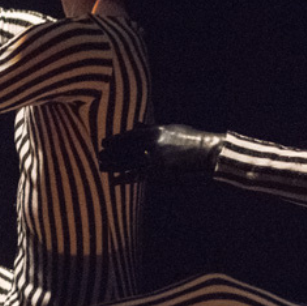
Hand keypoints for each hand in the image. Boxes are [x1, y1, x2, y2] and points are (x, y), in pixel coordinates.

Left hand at [99, 124, 223, 183]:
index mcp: (154, 133)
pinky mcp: (158, 175)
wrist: (207, 154)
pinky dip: (124, 179)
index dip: (113, 141)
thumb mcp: (170, 129)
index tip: (103, 143)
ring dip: (112, 166)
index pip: (127, 136)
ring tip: (102, 167)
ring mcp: (154, 162)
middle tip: (99, 156)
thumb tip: (135, 125)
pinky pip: (136, 177)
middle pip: (124, 151)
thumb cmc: (189, 139)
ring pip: (127, 164)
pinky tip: (114, 181)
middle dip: (109, 154)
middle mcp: (152, 147)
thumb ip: (150, 128)